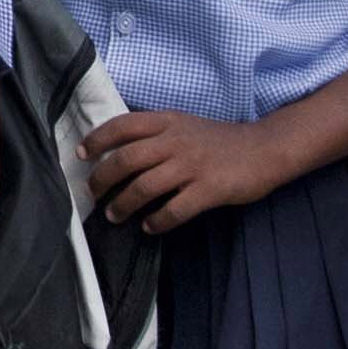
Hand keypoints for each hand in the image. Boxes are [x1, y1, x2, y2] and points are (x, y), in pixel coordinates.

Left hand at [82, 104, 285, 234]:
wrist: (265, 148)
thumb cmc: (220, 140)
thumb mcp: (186, 125)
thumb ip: (157, 134)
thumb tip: (120, 153)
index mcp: (168, 122)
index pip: (123, 126)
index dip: (98, 139)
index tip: (81, 154)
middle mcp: (176, 141)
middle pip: (126, 159)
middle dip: (102, 179)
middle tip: (93, 194)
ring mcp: (193, 165)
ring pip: (144, 187)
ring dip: (123, 204)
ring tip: (114, 215)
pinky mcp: (209, 189)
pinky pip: (174, 210)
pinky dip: (157, 221)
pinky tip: (150, 227)